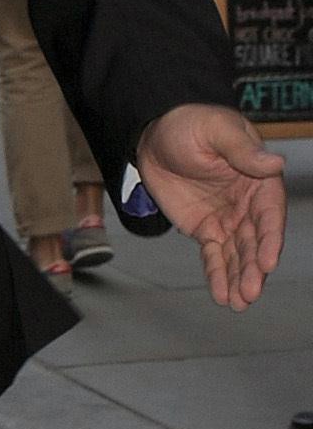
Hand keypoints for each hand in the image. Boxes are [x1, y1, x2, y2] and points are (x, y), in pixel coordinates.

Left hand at [136, 104, 286, 309]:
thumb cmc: (190, 125)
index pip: (269, 214)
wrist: (154, 135)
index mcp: (259, 179)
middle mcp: (248, 204)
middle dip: (254, 268)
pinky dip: (218, 275)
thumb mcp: (215, 130)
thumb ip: (242, 150)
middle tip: (250, 292)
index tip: (268, 262)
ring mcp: (228, 219)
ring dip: (239, 278)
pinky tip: (223, 295)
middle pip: (255, 241)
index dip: (270, 239)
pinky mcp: (206, 230)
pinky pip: (215, 256)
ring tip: (239, 303)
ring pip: (238, 254)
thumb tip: (275, 163)